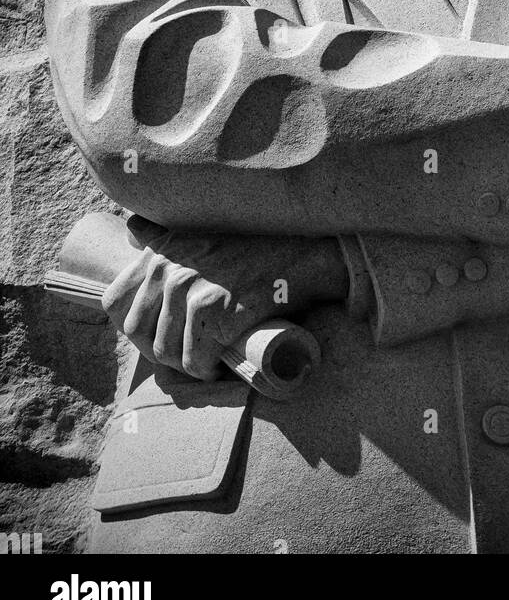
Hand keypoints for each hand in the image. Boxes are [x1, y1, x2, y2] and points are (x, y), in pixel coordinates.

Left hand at [101, 224, 347, 379]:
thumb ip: (161, 233)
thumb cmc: (255, 250)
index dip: (134, 328)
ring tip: (210, 359)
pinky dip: (207, 373)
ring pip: (166, 353)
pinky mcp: (214, 312)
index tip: (160, 336)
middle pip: (138, 334)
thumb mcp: (199, 232)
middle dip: (160, 351)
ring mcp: (190, 289)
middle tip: (189, 353)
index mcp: (158, 252)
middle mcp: (168, 268)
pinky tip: (222, 366)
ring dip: (188, 365)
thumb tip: (131, 227)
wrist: (302, 256)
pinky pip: (195, 362)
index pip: (114, 303)